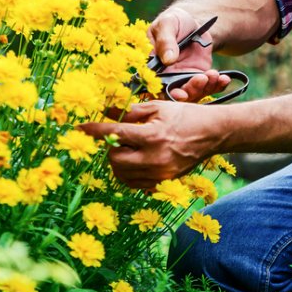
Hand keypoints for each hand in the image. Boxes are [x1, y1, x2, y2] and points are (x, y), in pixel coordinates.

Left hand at [80, 101, 221, 189]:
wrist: (212, 134)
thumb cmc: (185, 116)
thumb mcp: (157, 107)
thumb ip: (129, 111)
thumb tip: (105, 110)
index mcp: (152, 136)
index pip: (114, 134)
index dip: (94, 130)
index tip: (79, 128)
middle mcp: (154, 159)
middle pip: (114, 159)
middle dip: (110, 147)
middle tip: (116, 137)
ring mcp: (159, 175)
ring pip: (122, 174)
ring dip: (118, 161)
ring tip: (127, 148)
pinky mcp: (162, 184)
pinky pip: (134, 183)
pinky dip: (129, 173)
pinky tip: (136, 160)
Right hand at [149, 7, 231, 101]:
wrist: (192, 22)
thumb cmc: (173, 21)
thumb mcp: (167, 24)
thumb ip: (165, 41)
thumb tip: (168, 59)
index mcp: (154, 67)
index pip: (157, 87)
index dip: (167, 94)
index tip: (181, 94)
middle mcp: (167, 77)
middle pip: (177, 93)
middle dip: (191, 91)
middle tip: (201, 80)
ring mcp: (184, 78)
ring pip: (194, 92)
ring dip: (206, 87)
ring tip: (214, 74)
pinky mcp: (199, 76)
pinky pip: (208, 86)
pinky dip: (217, 85)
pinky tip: (223, 79)